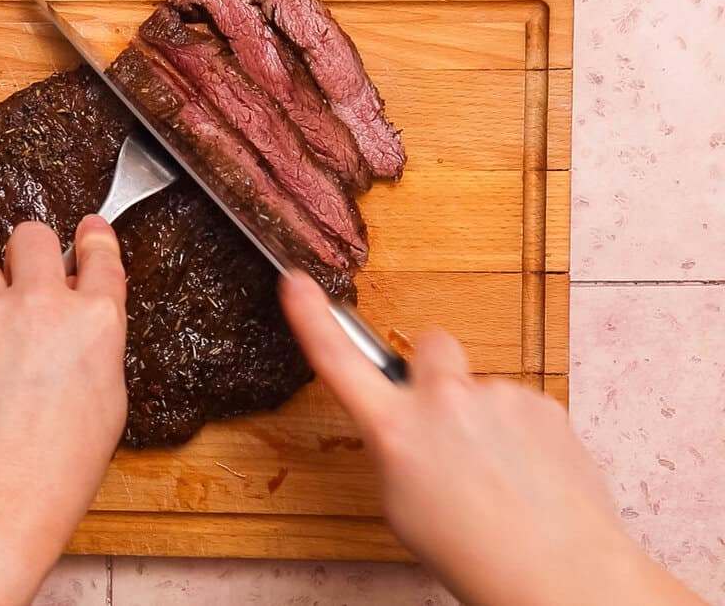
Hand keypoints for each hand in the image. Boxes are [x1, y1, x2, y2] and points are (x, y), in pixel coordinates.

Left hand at [0, 216, 127, 605]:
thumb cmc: (60, 469)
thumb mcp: (107, 403)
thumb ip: (93, 346)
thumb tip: (76, 323)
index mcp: (95, 322)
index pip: (99, 255)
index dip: (93, 239)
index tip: (88, 232)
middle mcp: (42, 305)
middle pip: (31, 236)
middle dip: (30, 252)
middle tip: (25, 280)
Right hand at [279, 271, 705, 605]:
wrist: (556, 570)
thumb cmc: (471, 553)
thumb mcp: (400, 505)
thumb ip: (396, 449)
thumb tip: (407, 428)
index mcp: (396, 429)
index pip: (339, 362)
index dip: (312, 319)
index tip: (297, 284)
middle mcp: (444, 401)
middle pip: (432, 346)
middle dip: (434, 370)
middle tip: (445, 417)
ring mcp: (497, 397)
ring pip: (481, 389)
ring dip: (482, 418)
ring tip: (498, 475)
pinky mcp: (542, 405)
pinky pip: (519, 408)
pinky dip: (520, 435)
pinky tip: (526, 475)